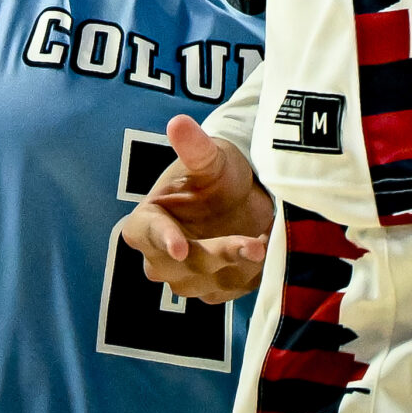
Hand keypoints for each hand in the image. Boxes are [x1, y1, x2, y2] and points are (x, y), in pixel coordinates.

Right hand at [121, 115, 272, 303]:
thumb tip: (178, 123)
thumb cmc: (216, 171)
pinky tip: (265, 249)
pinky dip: (249, 273)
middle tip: (252, 244)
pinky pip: (230, 289)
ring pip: (207, 281)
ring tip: (264, 244)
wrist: (242, 195)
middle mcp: (161, 256)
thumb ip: (194, 146)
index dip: (163, 240)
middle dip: (216, 254)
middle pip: (181, 265)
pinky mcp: (214, 289)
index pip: (146, 233)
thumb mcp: (209, 157)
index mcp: (148, 220)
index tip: (181, 247)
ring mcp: (187, 277)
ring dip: (237, 266)